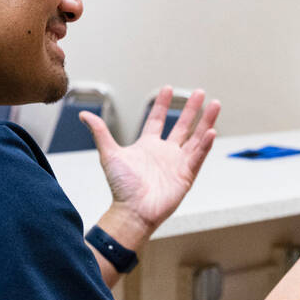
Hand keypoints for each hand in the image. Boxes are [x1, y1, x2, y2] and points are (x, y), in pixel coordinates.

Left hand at [80, 87, 220, 239]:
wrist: (132, 211)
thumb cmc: (121, 187)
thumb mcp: (110, 154)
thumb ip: (100, 132)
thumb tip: (84, 115)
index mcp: (147, 146)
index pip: (157, 120)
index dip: (162, 104)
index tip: (168, 89)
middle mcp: (165, 152)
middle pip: (182, 126)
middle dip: (191, 109)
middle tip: (200, 92)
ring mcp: (177, 163)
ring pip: (196, 138)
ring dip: (206, 121)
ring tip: (215, 104)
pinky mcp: (186, 175)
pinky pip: (198, 156)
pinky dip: (205, 144)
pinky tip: (211, 131)